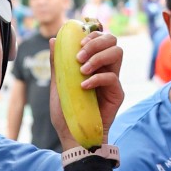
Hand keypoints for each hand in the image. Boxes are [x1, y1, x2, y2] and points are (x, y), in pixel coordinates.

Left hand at [49, 27, 124, 150]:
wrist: (73, 136)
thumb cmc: (67, 112)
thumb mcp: (58, 85)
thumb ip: (58, 64)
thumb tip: (53, 40)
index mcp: (93, 64)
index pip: (100, 39)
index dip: (93, 34)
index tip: (79, 42)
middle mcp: (105, 69)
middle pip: (112, 41)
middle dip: (96, 41)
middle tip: (80, 54)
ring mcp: (113, 81)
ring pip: (117, 53)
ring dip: (98, 57)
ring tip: (82, 70)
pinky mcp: (117, 94)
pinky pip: (112, 78)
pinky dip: (97, 78)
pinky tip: (84, 87)